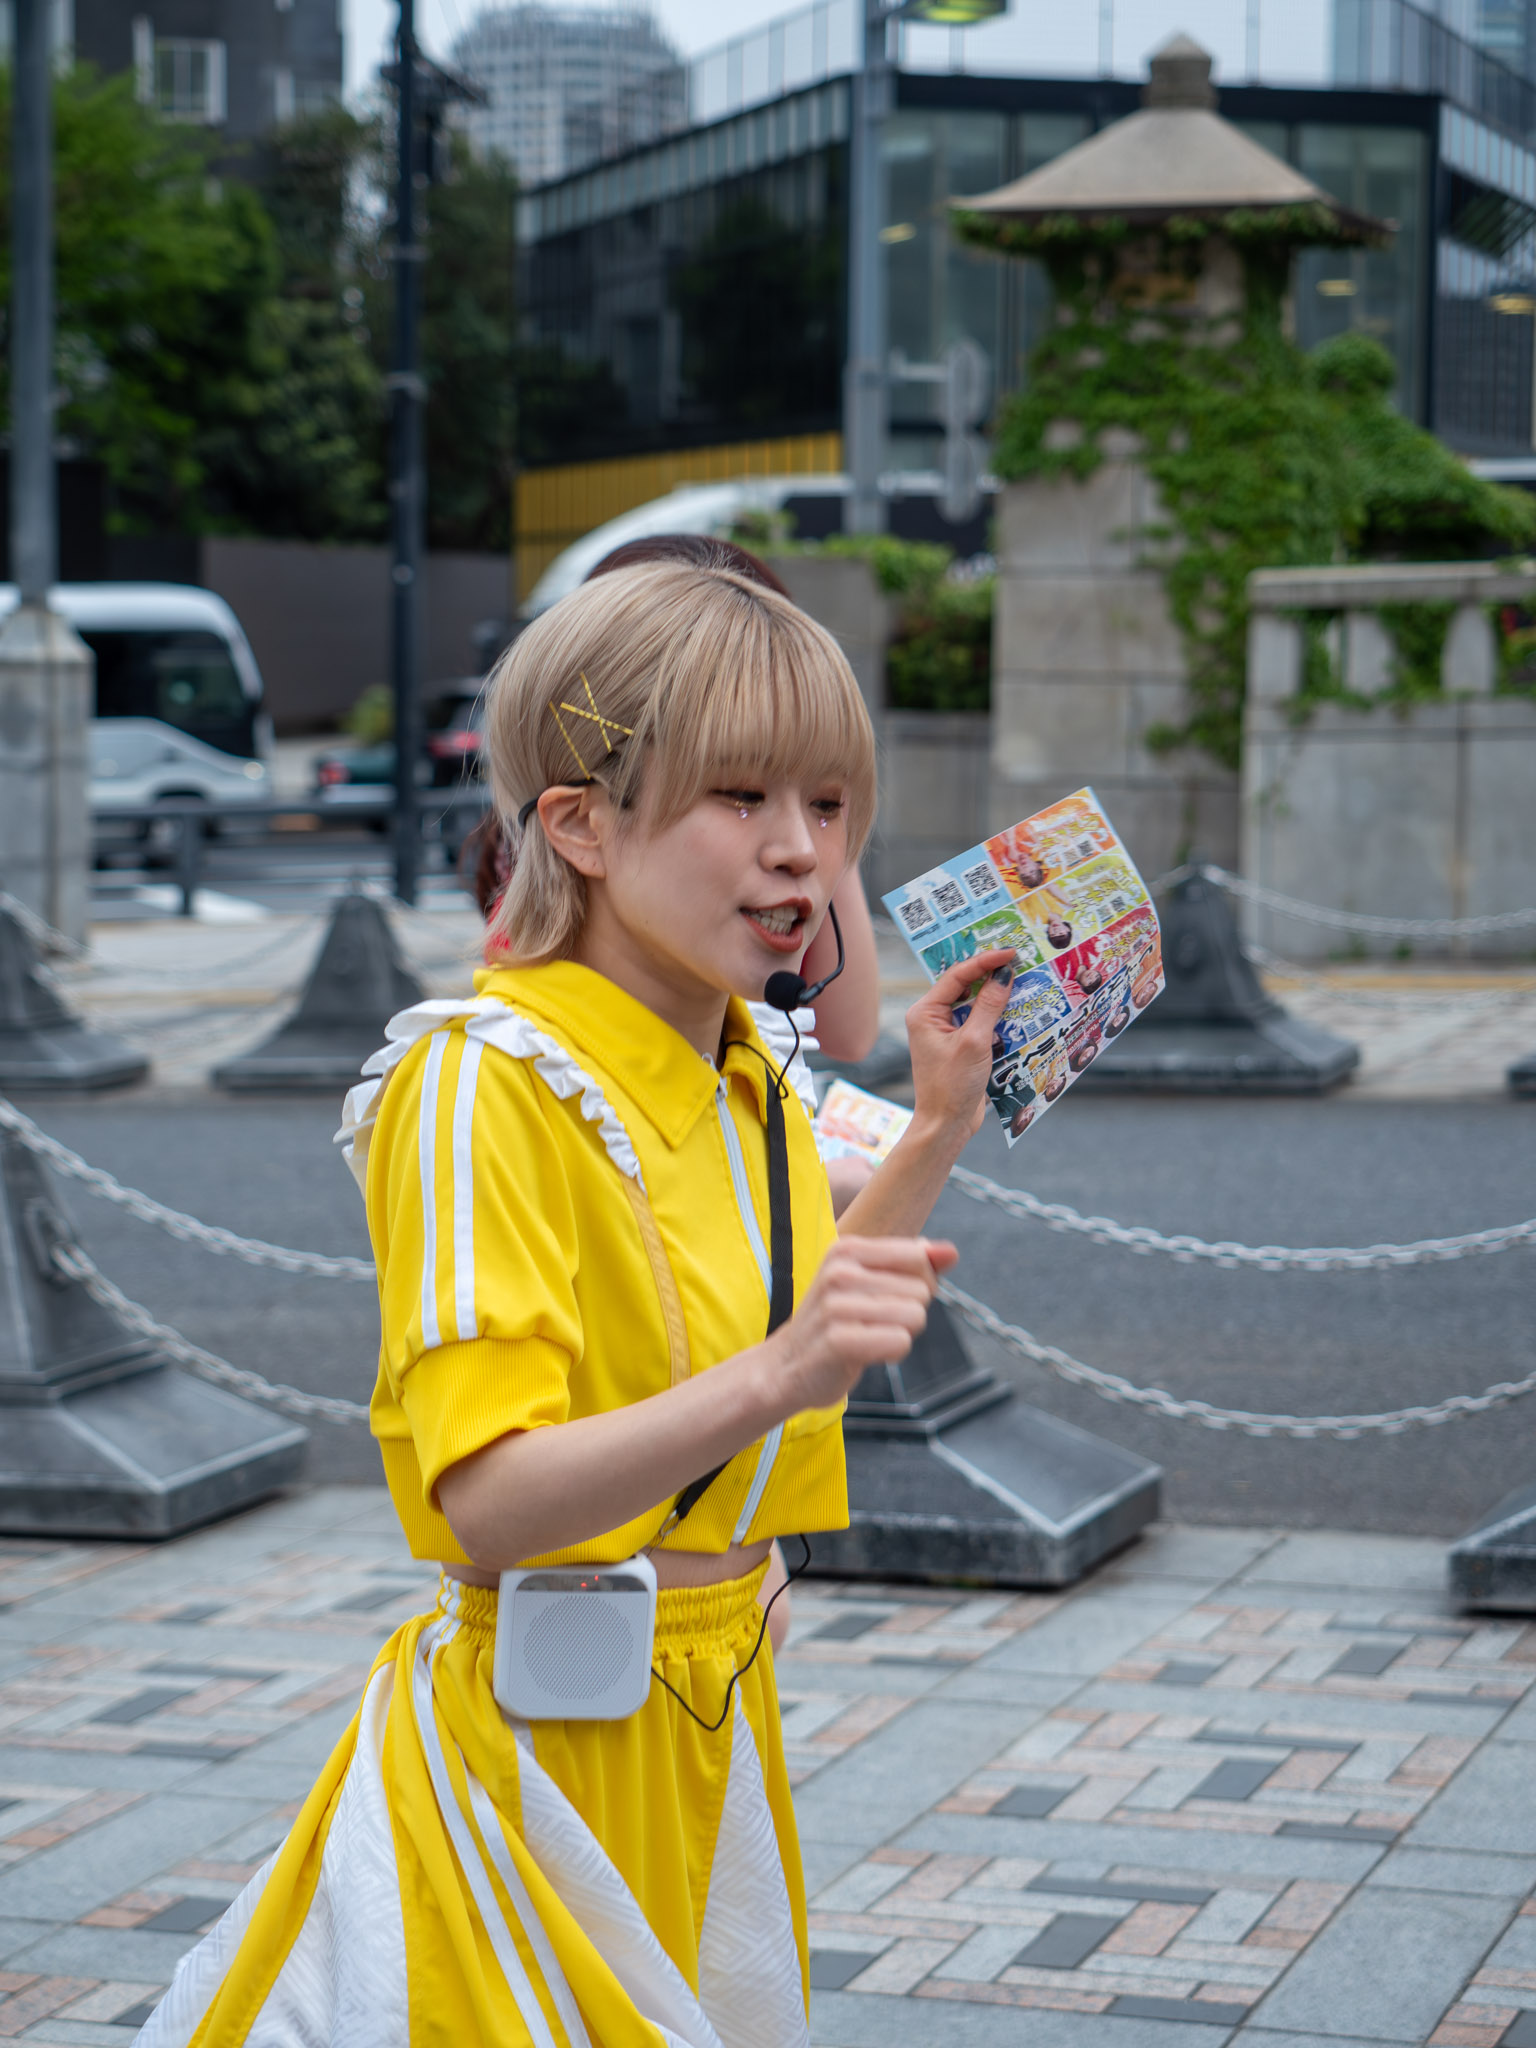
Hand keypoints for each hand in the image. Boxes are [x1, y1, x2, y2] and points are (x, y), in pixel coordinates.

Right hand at [768, 1236, 956, 1414]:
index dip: (918, 1284)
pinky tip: (863, 1354)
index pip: (919, 1257)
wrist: (786, 1366)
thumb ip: (915, 1264)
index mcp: (848, 1248)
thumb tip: (951, 1252)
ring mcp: (836, 1305)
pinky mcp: (838, 1340)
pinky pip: (900, 1341)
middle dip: (908, 1313)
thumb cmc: (837, 1321)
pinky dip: (891, 1353)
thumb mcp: (870, 1281)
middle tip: (872, 1324)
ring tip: (868, 1337)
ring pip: (915, 1316)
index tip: (887, 1298)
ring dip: (901, 1334)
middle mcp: (840, 1271)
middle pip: (922, 1290)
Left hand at [906, 948, 1015, 1140]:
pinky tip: (1019, 1008)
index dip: (985, 961)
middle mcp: (932, 1018)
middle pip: (965, 985)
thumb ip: (989, 1005)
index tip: (1010, 952)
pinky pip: (980, 1022)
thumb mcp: (975, 1042)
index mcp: (925, 1012)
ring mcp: (946, 1032)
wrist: (947, 1124)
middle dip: (991, 973)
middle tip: (1019, 959)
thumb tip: (1004, 974)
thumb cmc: (952, 1085)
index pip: (957, 976)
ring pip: (975, 1003)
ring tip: (1023, 978)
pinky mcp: (961, 1046)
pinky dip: (998, 1015)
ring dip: (997, 994)